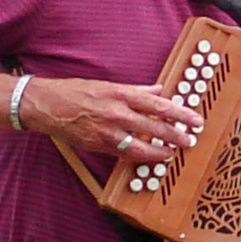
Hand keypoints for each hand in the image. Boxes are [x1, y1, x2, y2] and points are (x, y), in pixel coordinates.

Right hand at [26, 76, 200, 165]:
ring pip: (142, 146)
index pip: (158, 104)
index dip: (180, 113)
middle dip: (176, 135)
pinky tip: (150, 157)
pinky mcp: (98, 145)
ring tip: (172, 152)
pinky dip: (140, 156)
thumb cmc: (75, 91)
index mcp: (120, 93)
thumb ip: (135, 89)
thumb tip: (158, 90)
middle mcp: (116, 112)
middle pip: (155, 127)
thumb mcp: (107, 84)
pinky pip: (125, 154)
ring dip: (160, 151)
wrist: (45, 104)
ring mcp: (107, 131)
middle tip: (190, 140)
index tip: (196, 120)